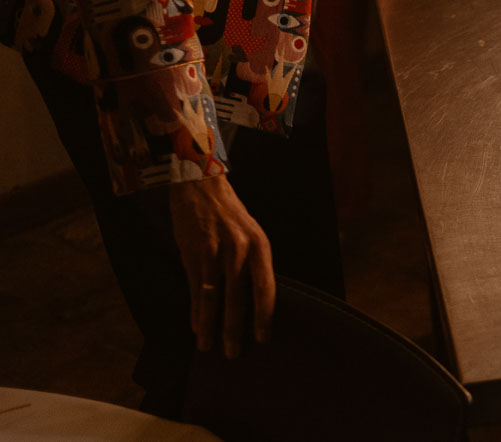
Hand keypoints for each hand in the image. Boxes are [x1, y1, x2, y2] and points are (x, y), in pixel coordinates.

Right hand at [169, 174, 274, 358]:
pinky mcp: (192, 255)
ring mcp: (214, 253)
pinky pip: (195, 289)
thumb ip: (253, 264)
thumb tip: (255, 301)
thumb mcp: (251, 234)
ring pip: (213, 298)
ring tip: (208, 347)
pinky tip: (195, 327)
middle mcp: (239, 250)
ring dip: (210, 326)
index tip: (263, 338)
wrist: (201, 188)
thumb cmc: (230, 216)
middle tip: (234, 354)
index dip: (264, 316)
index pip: (265, 288)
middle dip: (235, 329)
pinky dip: (195, 311)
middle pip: (238, 299)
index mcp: (260, 246)